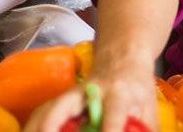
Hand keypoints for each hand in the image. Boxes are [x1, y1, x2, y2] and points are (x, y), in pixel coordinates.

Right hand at [25, 57, 157, 131]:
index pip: (113, 113)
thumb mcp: (149, 107)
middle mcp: (91, 91)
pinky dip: (33, 126)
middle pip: (64, 105)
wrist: (123, 57)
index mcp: (119, 93)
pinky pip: (42, 112)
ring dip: (34, 126)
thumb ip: (146, 128)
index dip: (110, 130)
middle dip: (50, 125)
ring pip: (47, 108)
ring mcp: (73, 93)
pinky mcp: (61, 97)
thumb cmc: (137, 85)